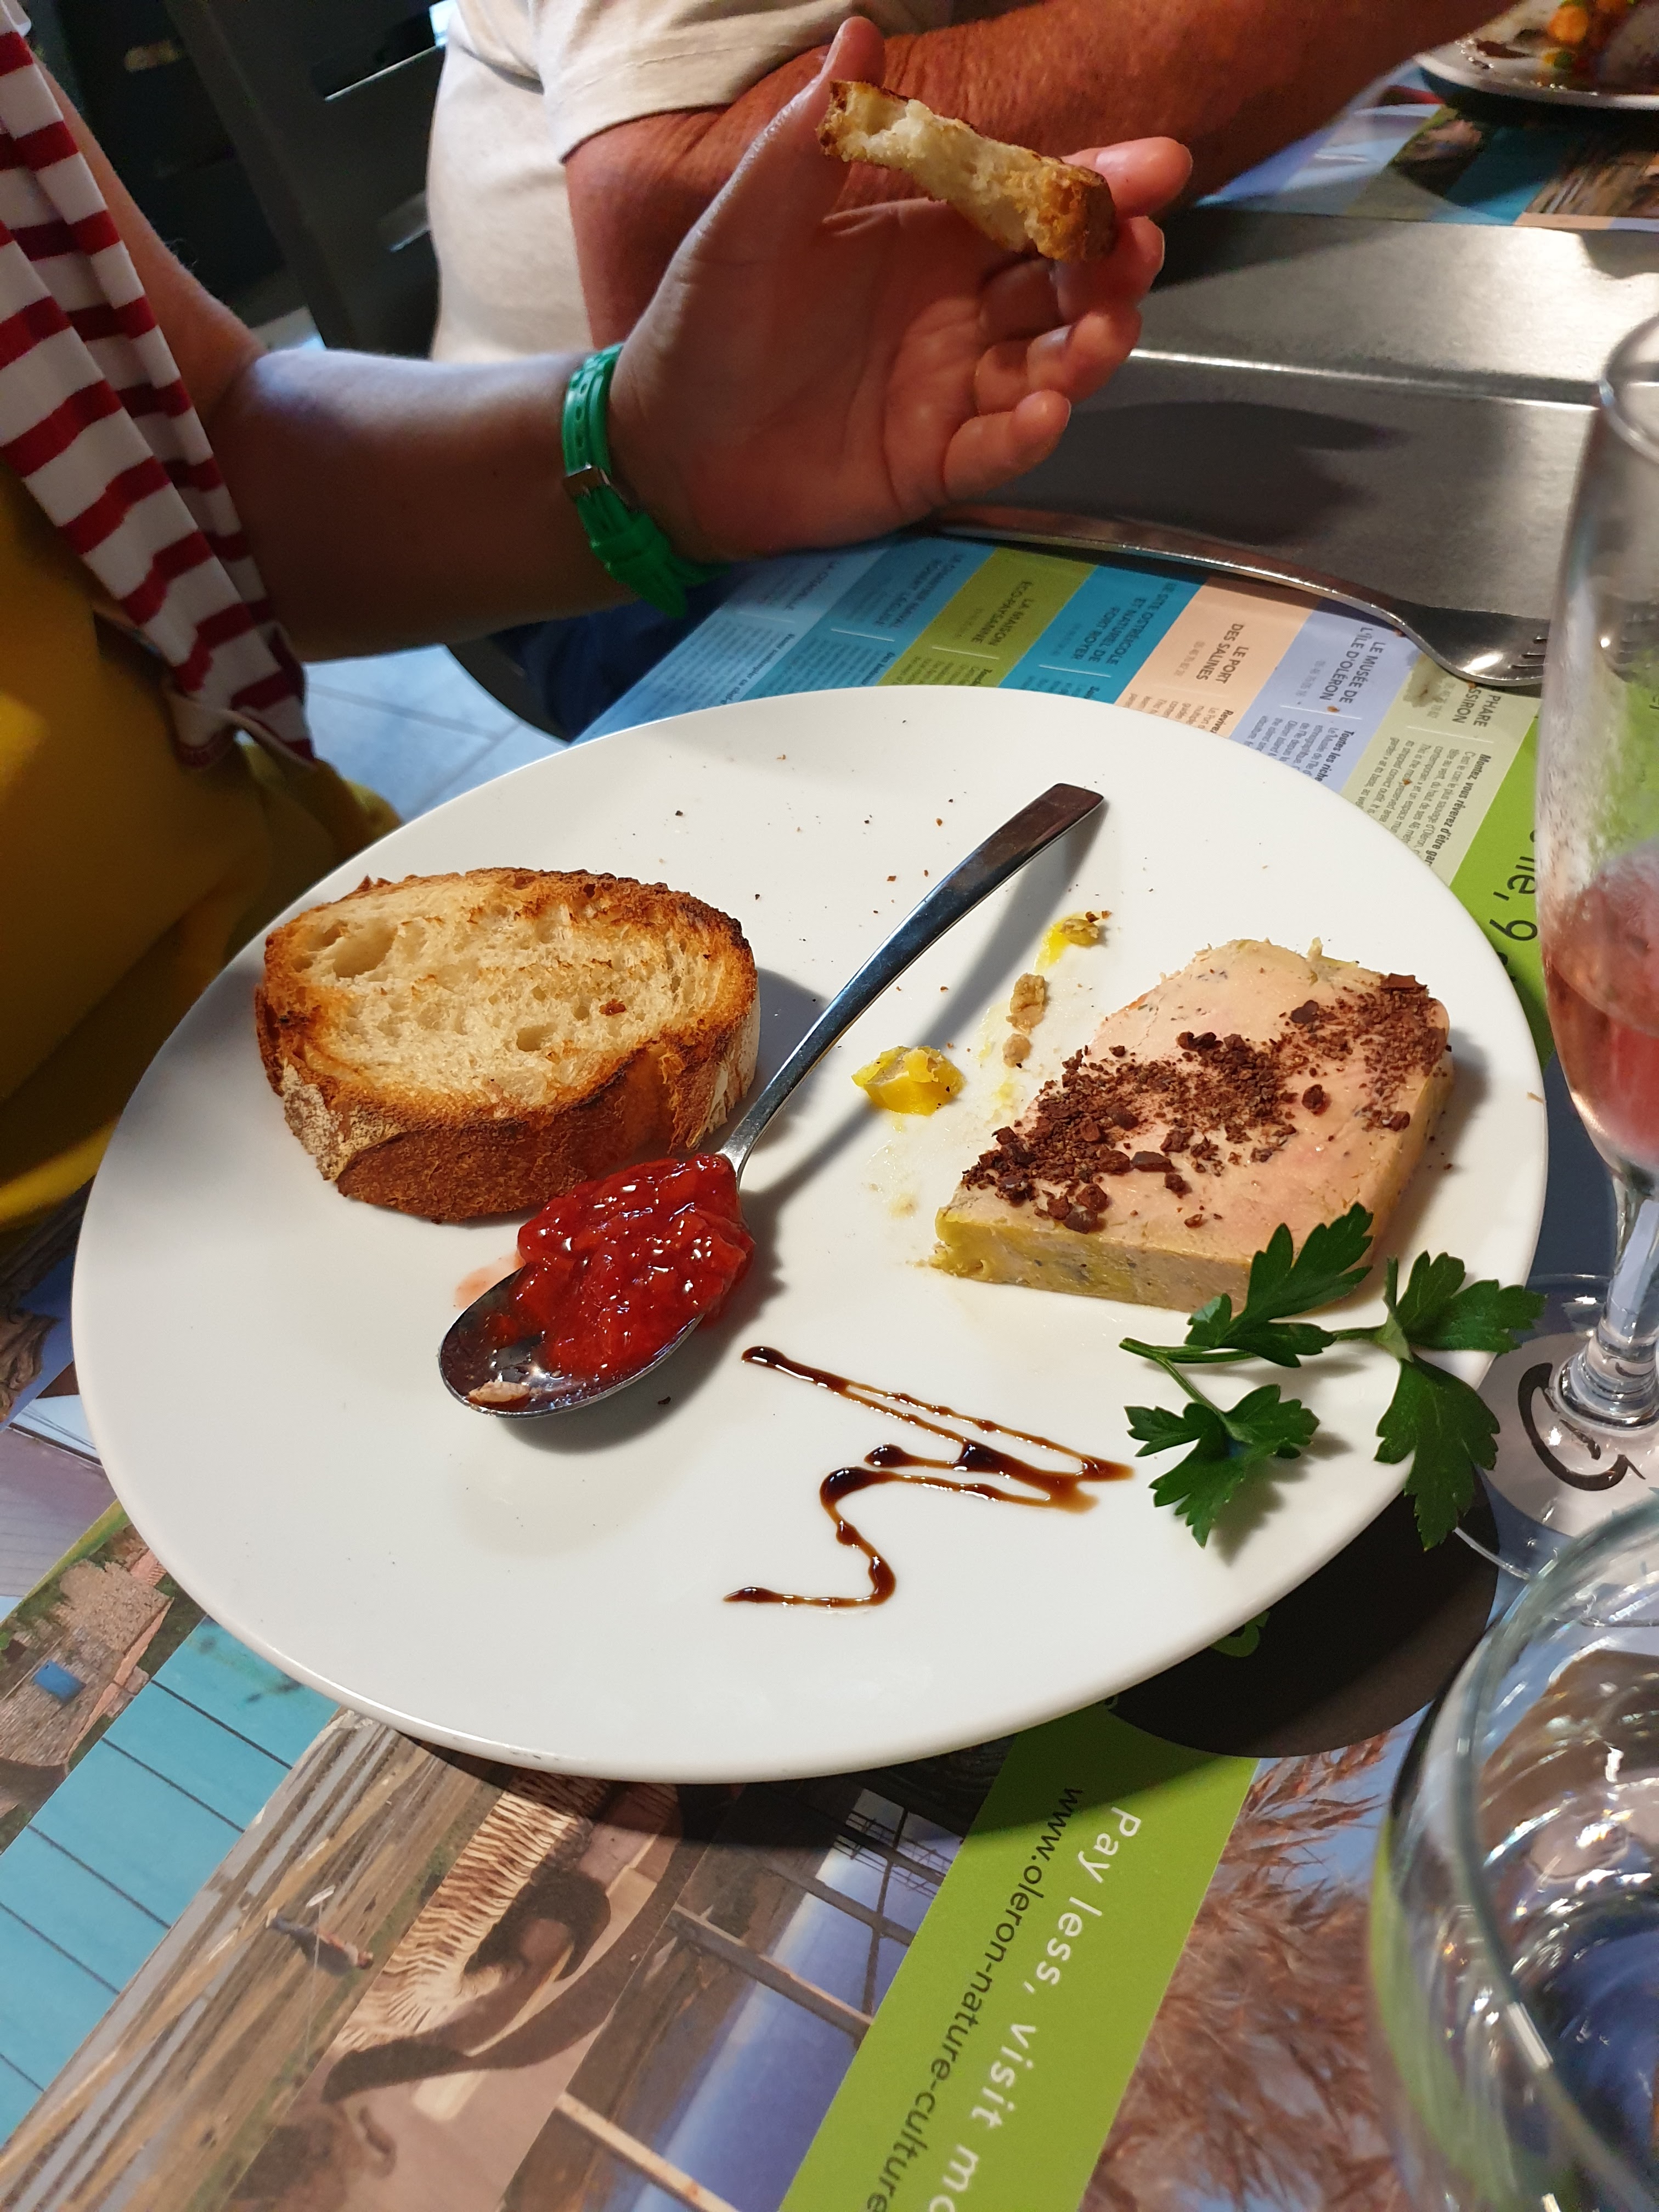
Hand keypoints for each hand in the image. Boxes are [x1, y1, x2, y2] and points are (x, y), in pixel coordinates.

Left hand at [610, 16, 1189, 562]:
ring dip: (1089, 347)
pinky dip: (1027, 433)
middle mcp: (954, 313)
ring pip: (1049, 363)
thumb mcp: (749, 221)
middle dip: (1113, 267)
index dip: (1094, 186)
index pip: (1027, 203)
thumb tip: (858, 32)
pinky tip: (1042, 412)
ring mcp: (949, 391)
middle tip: (1138, 253)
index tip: (1156, 169)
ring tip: (1100, 335)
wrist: (662, 444)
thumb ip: (811, 138)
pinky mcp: (931, 464)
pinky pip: (995, 448)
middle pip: (1062, 284)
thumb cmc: (706, 322)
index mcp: (925, 240)